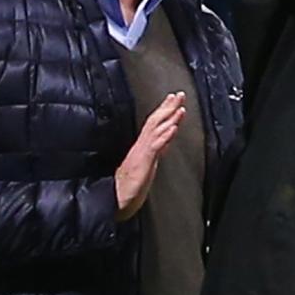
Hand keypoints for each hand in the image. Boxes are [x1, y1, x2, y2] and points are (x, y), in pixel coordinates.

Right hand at [115, 92, 187, 220]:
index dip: (164, 111)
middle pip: (155, 122)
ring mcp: (141, 153)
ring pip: (155, 131)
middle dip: (168, 107)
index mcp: (142, 148)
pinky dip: (165, 136)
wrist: (115, 199)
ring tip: (179, 106)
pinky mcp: (142, 163)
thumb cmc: (128, 188)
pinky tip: (173, 128)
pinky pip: (155, 147)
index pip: (154, 125)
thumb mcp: (144, 168)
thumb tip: (161, 146)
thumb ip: (152, 156)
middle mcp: (141, 147)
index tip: (173, 100)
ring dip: (168, 117)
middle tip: (179, 94)